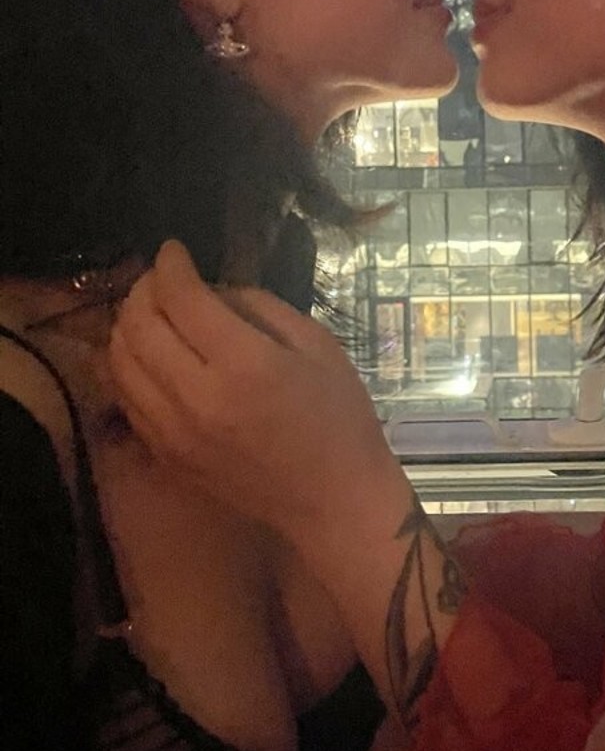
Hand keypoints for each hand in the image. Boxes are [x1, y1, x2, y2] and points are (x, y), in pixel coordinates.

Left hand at [109, 239, 398, 550]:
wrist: (332, 500)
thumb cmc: (339, 417)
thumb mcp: (316, 344)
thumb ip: (259, 307)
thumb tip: (211, 290)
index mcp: (243, 365)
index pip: (181, 298)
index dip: (170, 264)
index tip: (175, 249)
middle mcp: (196, 397)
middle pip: (138, 325)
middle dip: (144, 288)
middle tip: (162, 277)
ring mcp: (173, 432)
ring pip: (119, 361)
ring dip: (128, 325)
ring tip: (151, 311)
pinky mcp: (164, 455)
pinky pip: (125, 398)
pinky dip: (127, 365)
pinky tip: (150, 354)